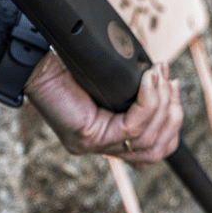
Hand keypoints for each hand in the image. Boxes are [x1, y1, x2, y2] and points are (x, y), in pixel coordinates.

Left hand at [25, 55, 182, 166]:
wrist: (38, 64)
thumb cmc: (72, 67)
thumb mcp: (115, 81)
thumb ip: (138, 89)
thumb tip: (166, 80)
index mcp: (112, 136)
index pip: (156, 149)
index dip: (172, 123)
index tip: (173, 88)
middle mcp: (104, 146)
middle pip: (156, 149)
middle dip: (172, 114)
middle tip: (168, 81)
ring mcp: (95, 146)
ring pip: (146, 141)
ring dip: (161, 105)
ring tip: (158, 75)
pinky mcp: (88, 139)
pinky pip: (130, 128)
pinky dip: (146, 102)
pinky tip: (148, 82)